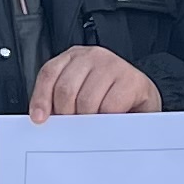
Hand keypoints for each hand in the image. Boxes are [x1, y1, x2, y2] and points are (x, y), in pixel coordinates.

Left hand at [27, 44, 160, 118]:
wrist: (144, 100)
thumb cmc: (110, 98)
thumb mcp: (80, 94)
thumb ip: (62, 100)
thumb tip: (44, 119)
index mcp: (74, 57)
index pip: (49, 74)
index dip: (41, 99)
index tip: (40, 119)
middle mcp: (92, 56)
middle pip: (66, 89)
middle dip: (66, 115)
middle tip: (73, 128)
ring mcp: (113, 65)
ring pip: (86, 100)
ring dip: (86, 121)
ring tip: (92, 126)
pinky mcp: (131, 79)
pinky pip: (109, 107)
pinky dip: (105, 122)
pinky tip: (107, 123)